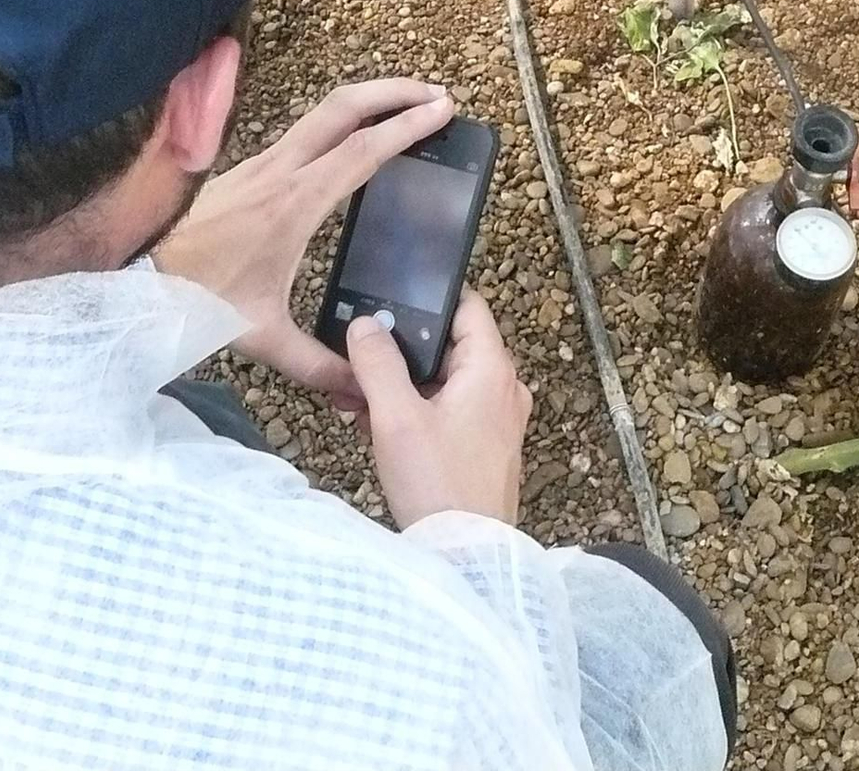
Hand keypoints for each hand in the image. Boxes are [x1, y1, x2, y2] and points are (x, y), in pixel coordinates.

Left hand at [154, 79, 451, 408]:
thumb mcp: (264, 339)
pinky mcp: (248, 168)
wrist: (136, 276)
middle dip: (395, 91)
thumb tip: (363, 387)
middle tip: (436, 95)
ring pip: (322, 111)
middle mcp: (280, 171)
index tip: (443, 111)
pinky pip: (304, 130)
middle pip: (344, 106)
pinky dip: (341, 120)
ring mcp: (261, 163)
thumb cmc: (198, 301)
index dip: (408, 127)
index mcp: (294, 204)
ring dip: (368, 100)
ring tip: (404, 105)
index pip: (362, 150)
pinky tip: (352, 140)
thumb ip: (319, 365)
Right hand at [346, 289, 530, 527]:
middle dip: (401, 353)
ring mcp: (496, 421)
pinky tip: (374, 426)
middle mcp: (502, 389)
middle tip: (359, 360)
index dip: (428, 300)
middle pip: (449, 347)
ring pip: (443, 383)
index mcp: (491, 369)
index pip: (466, 307)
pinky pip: (448, 413)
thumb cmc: (438, 486)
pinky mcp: (484, 448)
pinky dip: (415, 412)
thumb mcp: (397, 419)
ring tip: (356, 398)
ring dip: (401, 386)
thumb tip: (365, 324)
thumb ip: (378, 364)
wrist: (466, 559)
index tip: (389, 303)